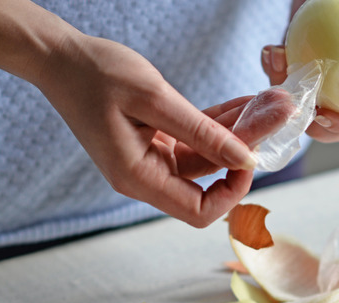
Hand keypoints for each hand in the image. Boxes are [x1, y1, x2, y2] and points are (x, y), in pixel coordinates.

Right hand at [37, 35, 261, 227]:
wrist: (60, 57)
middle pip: (210, 179)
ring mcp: (152, 159)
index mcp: (138, 177)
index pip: (199, 210)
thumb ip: (202, 132)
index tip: (252, 157)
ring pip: (209, 155)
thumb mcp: (153, 99)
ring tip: (270, 102)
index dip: (232, 191)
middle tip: (279, 114)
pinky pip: (198, 138)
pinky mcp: (156, 141)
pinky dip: (220, 122)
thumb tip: (246, 159)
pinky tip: (247, 102)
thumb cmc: (96, 75)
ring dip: (239, 130)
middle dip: (246, 149)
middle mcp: (147, 175)